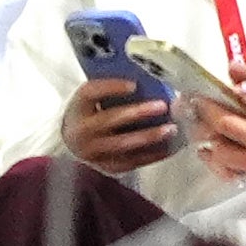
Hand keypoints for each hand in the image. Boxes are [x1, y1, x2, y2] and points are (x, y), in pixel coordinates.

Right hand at [65, 74, 182, 174]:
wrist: (73, 142)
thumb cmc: (91, 112)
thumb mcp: (93, 98)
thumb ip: (112, 89)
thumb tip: (149, 79)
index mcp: (78, 106)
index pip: (91, 93)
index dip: (111, 87)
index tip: (134, 84)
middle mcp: (82, 130)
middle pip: (110, 119)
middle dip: (138, 113)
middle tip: (162, 106)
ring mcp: (93, 152)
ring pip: (123, 144)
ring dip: (149, 136)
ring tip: (171, 128)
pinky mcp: (106, 166)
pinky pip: (131, 161)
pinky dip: (152, 154)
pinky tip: (169, 146)